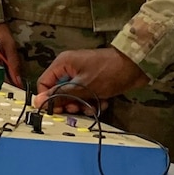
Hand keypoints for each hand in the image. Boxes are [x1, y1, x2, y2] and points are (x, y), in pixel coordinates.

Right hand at [34, 48, 148, 112]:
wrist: (135, 67)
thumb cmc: (107, 73)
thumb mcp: (82, 87)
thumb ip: (60, 95)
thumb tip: (38, 102)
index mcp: (63, 63)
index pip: (44, 83)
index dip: (48, 98)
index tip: (57, 111)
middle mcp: (70, 68)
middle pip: (59, 91)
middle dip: (69, 103)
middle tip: (78, 109)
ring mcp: (82, 74)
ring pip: (74, 96)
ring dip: (83, 104)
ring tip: (94, 106)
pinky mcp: (93, 81)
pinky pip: (86, 95)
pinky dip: (93, 101)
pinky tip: (103, 103)